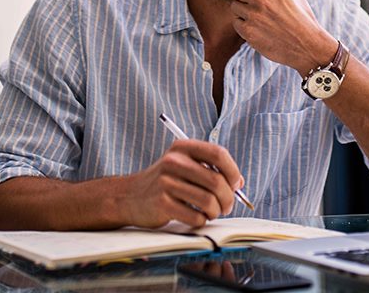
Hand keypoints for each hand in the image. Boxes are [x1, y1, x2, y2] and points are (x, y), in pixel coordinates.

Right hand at [119, 139, 243, 228]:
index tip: (235, 184)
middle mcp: (174, 162)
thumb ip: (210, 170)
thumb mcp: (184, 166)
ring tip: (211, 213)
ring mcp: (166, 182)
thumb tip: (239, 183)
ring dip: (216, 212)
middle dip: (228, 198)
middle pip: (216, 181)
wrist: (129, 196)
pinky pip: (195, 217)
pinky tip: (195, 217)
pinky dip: (201, 221)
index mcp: (183, 148)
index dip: (232, 170)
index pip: (218, 153)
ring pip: (208, 201)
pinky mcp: (162, 203)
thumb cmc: (164, 182)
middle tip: (227, 206)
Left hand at [210, 0, 337, 74]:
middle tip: (255, 2)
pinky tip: (260, 28)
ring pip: (234, 6)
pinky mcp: (248, 32)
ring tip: (262, 17)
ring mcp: (253, 15)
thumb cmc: (302, 18)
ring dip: (243, 10)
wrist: (307, 46)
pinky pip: (236, 22)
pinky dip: (244, 25)